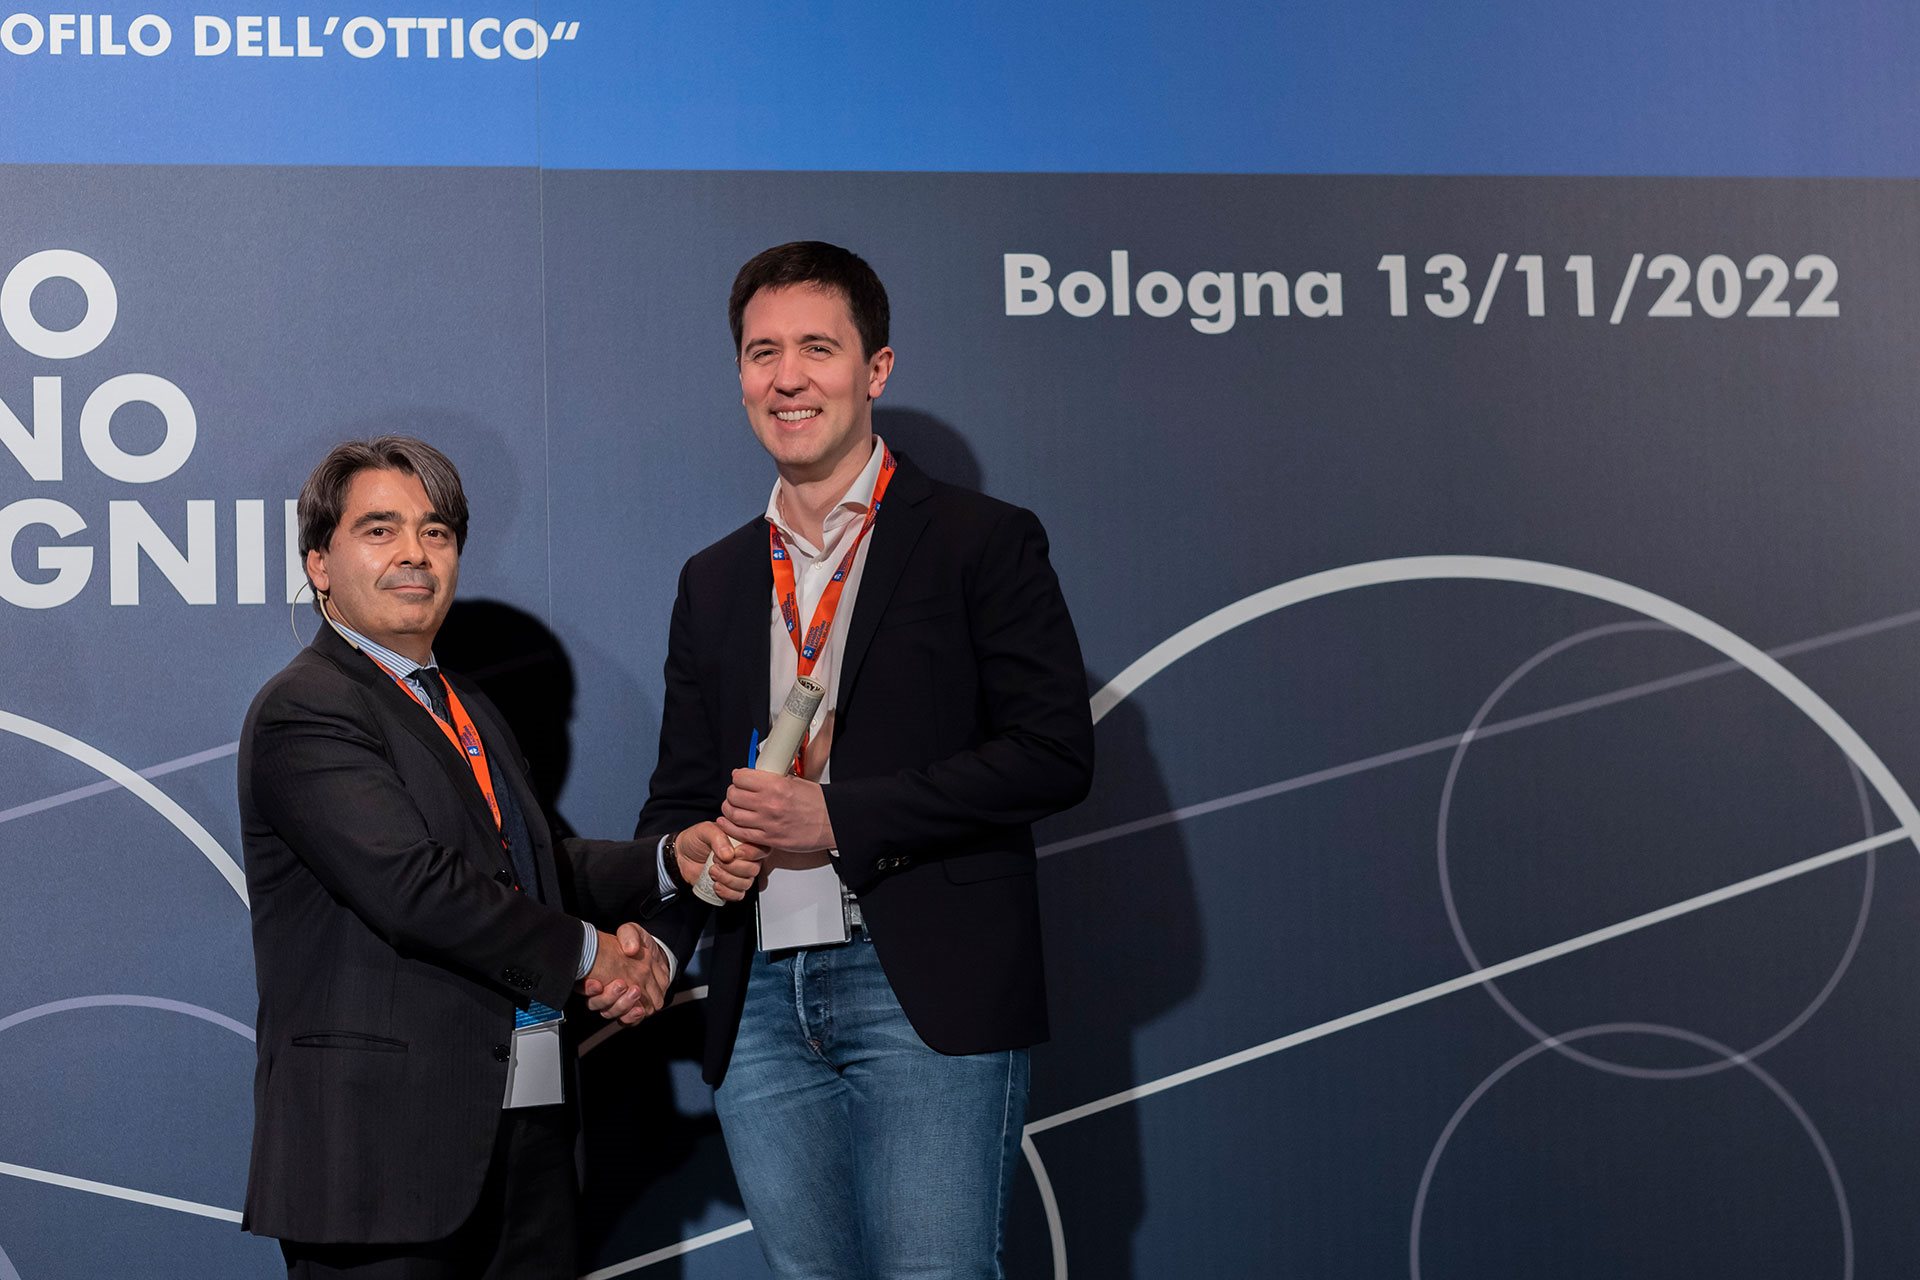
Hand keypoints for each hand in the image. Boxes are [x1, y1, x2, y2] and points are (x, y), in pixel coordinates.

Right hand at [577, 924, 668, 1024]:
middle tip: (621, 984)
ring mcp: (617, 1001)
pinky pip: (627, 1021)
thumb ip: (629, 935)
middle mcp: (603, 990)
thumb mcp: (633, 931)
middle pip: (597, 1004)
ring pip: (611, 1013)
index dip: (587, 988)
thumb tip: (630, 949)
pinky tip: (638, 1009)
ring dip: (621, 1006)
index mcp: (598, 973)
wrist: (656, 955)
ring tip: (634, 992)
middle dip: (608, 997)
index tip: (596, 983)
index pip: (584, 986)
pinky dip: (631, 1017)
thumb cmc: (639, 944)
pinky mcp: (632, 1009)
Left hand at [677, 820, 768, 901]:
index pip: (761, 850)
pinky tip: (715, 885)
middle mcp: (745, 858)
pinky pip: (739, 895)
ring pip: (746, 883)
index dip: (750, 854)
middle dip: (733, 868)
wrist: (681, 856)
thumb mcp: (705, 830)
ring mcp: (740, 874)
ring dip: (727, 879)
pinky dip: (727, 892)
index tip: (734, 852)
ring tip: (712, 871)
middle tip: (715, 861)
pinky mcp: (732, 887)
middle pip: (754, 869)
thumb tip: (729, 854)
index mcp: (744, 841)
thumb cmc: (695, 840)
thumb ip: (718, 837)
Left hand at [719, 770, 834, 853]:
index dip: (738, 777)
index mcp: (776, 786)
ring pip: (733, 815)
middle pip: (733, 795)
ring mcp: (768, 823)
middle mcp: (769, 804)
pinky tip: (729, 823)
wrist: (832, 823)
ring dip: (729, 810)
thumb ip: (773, 779)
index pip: (741, 778)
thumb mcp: (796, 782)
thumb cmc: (818, 803)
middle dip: (732, 792)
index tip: (740, 778)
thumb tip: (757, 775)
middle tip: (736, 793)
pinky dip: (730, 827)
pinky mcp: (769, 839)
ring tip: (732, 807)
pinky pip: (741, 833)